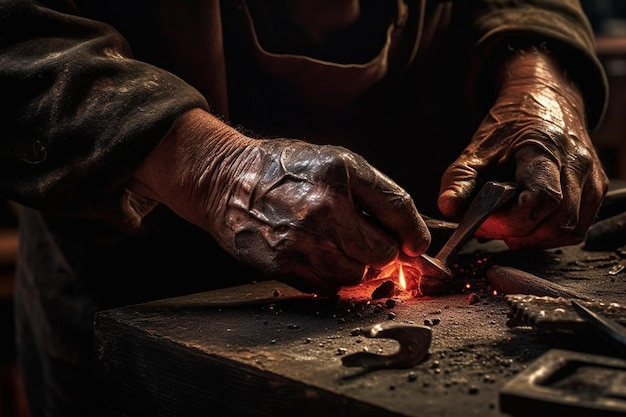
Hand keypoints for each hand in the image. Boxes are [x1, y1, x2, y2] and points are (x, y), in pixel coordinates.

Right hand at [130, 109, 430, 294]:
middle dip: (381, 250)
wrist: (228, 182)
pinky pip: (329, 287)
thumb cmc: (285, 170)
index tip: (414, 243)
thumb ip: (378, 196)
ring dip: (356, 266)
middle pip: (381, 254)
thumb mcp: (337, 162)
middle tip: (365, 238)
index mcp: (340, 176)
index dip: (414, 234)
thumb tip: (411, 237)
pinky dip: (332, 276)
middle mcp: (322, 210)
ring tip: (337, 244)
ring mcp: (301, 242)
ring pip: (357, 276)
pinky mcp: (284, 266)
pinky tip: (318, 254)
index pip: (398, 213)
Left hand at [438, 50, 608, 249]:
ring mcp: (592, 177)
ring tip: (509, 225)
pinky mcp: (596, 189)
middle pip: (558, 222)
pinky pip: (577, 227)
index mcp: (546, 148)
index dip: (511, 221)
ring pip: (570, 230)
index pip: (542, 199)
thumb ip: (459, 179)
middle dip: (520, 233)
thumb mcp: (477, 149)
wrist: (543, 101)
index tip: (483, 221)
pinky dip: (549, 234)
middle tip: (492, 226)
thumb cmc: (510, 126)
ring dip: (535, 238)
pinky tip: (528, 224)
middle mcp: (577, 163)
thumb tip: (448, 207)